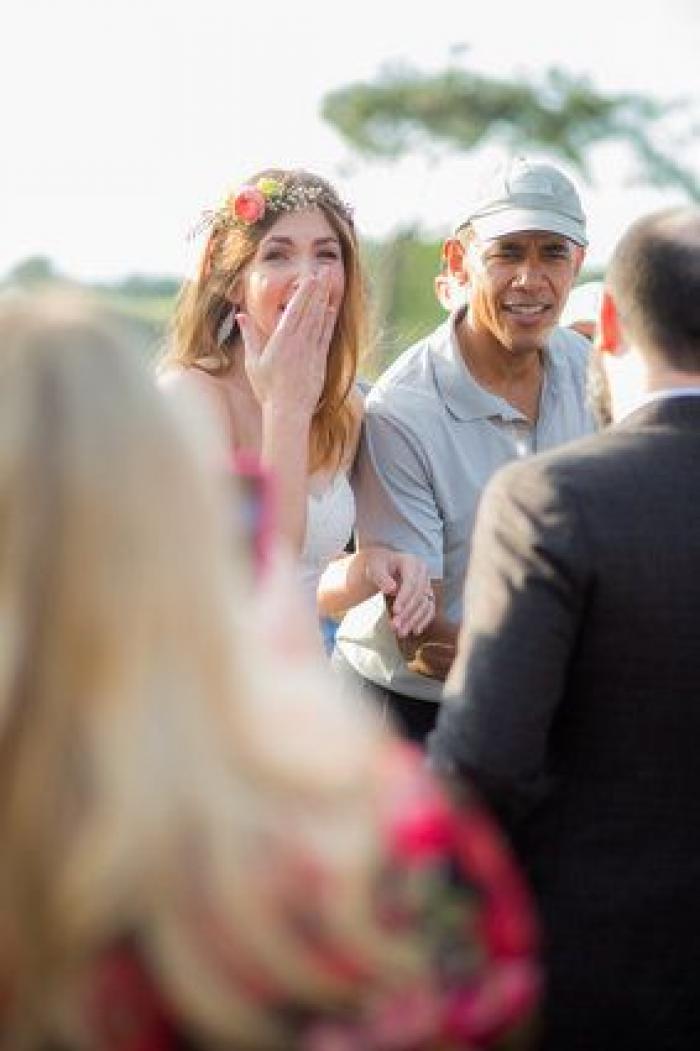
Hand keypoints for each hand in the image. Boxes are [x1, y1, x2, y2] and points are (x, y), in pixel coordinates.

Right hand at [236, 271, 336, 415]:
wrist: (288, 410)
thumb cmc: (267, 388)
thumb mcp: (253, 361)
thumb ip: (250, 336)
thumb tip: (241, 316)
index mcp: (281, 341)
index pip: (294, 311)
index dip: (303, 293)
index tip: (308, 278)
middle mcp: (298, 343)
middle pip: (309, 311)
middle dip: (316, 291)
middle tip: (322, 272)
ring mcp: (311, 351)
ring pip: (319, 321)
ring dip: (323, 300)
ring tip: (328, 284)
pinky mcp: (320, 360)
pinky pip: (325, 335)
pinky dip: (328, 321)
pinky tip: (330, 309)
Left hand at [363, 547, 434, 638]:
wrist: (383, 565)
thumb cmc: (378, 565)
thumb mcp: (375, 567)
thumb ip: (381, 577)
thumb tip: (392, 589)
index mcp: (412, 562)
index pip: (411, 582)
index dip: (404, 598)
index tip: (395, 611)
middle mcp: (423, 573)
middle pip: (419, 595)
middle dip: (408, 612)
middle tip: (395, 626)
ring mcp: (427, 584)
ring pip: (425, 604)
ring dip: (414, 620)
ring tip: (401, 632)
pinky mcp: (427, 595)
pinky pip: (429, 609)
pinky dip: (423, 620)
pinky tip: (415, 631)